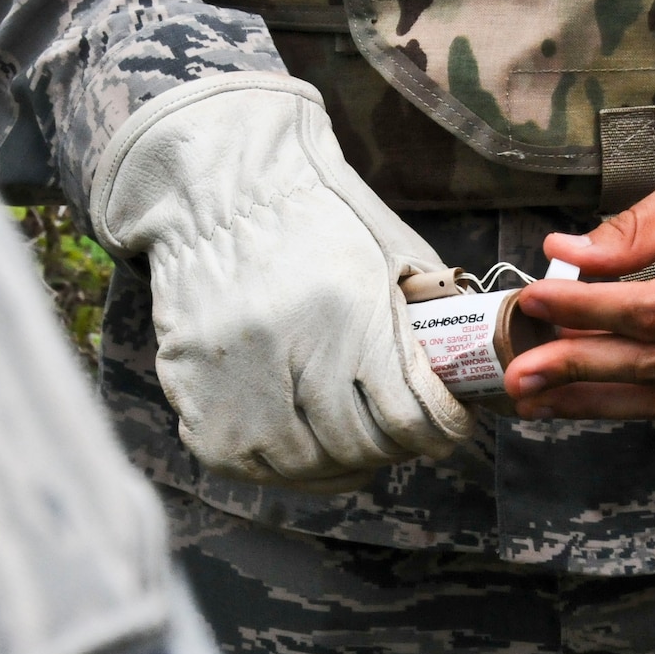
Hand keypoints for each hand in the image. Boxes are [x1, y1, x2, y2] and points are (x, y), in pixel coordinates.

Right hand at [91, 74, 471, 488]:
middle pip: (358, 446)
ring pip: (303, 464)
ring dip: (340, 462)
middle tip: (405, 437)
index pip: (408, 416)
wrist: (223, 189)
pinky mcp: (192, 394)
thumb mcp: (392, 256)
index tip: (450, 430)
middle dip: (394, 448)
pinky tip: (305, 445)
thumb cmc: (320, 218)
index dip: (440, 433)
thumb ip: (427, 322)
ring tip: (357, 445)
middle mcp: (289, 351)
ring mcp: (233, 378)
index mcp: (349, 314)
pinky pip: (244, 463)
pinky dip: (281, 464)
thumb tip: (462, 380)